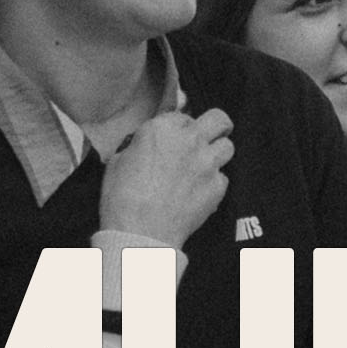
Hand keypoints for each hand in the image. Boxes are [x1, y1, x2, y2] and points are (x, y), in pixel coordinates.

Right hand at [98, 107, 232, 246]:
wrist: (141, 231)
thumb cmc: (122, 197)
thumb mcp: (118, 159)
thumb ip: (140, 144)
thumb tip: (145, 144)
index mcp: (163, 128)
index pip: (184, 115)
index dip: (180, 127)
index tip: (176, 137)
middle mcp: (191, 140)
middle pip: (219, 119)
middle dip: (216, 127)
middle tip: (208, 137)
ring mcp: (208, 164)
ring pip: (228, 146)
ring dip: (217, 154)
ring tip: (204, 166)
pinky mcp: (217, 187)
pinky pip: (223, 178)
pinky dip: (214, 183)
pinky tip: (200, 191)